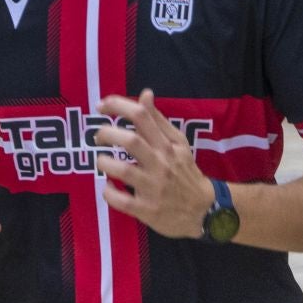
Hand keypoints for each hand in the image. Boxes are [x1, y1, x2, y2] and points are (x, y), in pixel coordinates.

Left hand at [93, 89, 211, 238]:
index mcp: (167, 145)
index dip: (118, 106)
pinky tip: (108, 187)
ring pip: (123, 171)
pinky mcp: (147, 209)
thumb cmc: (185, 172)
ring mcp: (154, 187)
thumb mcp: (178, 143)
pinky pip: (121, 200)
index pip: (142, 117)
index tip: (101, 106)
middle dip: (107, 134)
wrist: (204, 209)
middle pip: (131, 141)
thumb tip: (145, 93)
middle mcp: (161, 163)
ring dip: (104, 163)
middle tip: (98, 137)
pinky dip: (108, 192)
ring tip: (103, 161)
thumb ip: (158, 120)